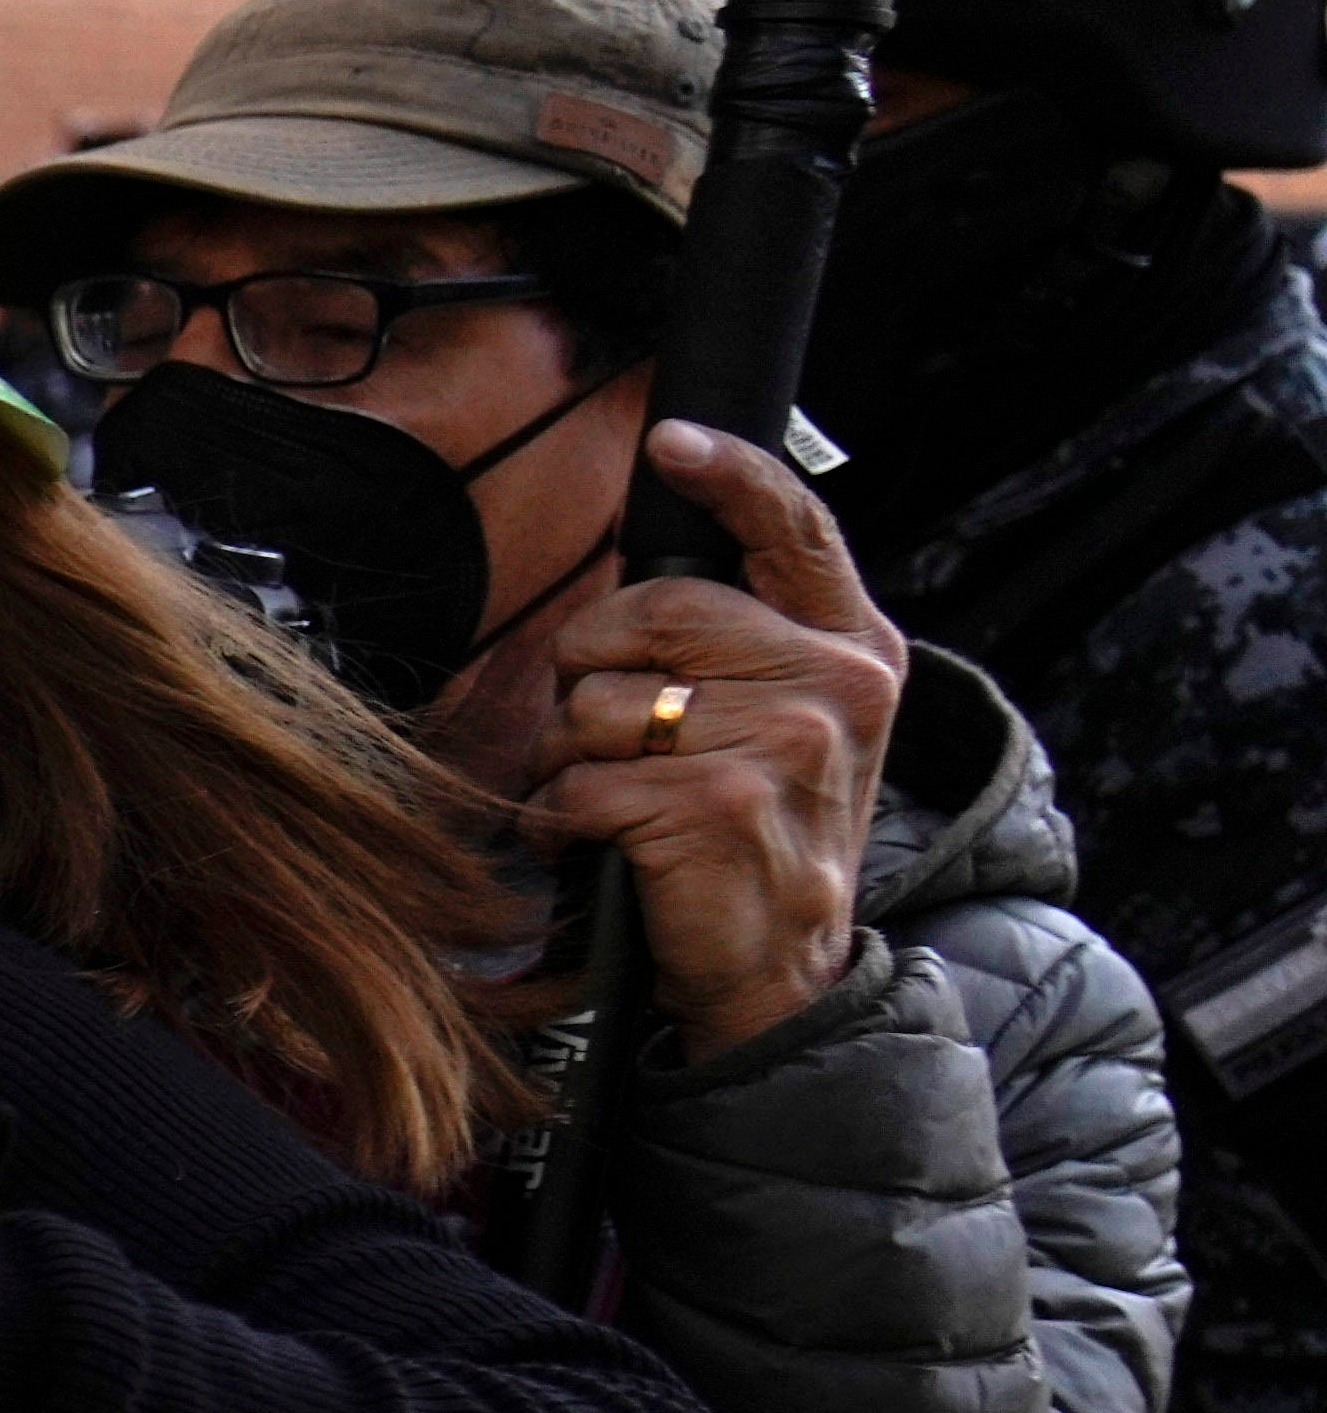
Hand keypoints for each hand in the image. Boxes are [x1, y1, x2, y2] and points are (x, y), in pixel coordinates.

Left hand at [528, 423, 903, 1047]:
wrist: (783, 972)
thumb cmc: (762, 837)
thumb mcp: (793, 725)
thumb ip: (748, 645)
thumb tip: (647, 577)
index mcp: (855, 649)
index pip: (796, 530)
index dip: (731, 475)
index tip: (672, 440)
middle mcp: (833, 685)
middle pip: (652, 610)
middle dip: (591, 667)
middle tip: (607, 732)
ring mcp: (782, 745)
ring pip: (599, 703)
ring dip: (570, 757)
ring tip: (616, 802)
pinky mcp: (717, 807)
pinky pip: (577, 783)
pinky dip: (557, 821)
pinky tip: (595, 847)